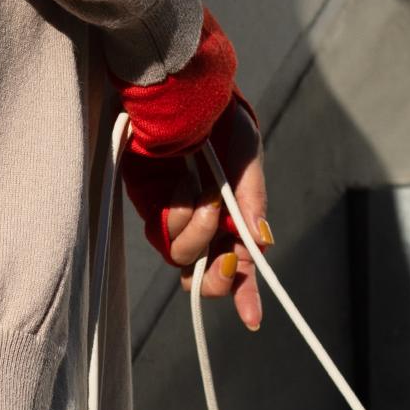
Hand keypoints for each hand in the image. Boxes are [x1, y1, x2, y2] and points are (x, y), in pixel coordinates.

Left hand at [119, 95, 268, 330]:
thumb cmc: (221, 118)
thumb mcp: (246, 153)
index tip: (251, 320)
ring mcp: (176, 217)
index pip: (241, 265)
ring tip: (205, 199)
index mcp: (235, 214)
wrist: (182, 90)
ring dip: (200, 235)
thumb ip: (252, 197)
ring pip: (184, 258)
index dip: (246, 294)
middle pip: (207, 275)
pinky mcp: (149, 206)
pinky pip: (162, 233)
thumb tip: (260, 242)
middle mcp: (205, 222)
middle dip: (218, 276)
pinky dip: (176, 218)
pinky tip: (182, 188)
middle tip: (225, 258)